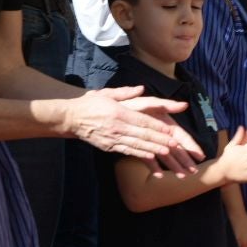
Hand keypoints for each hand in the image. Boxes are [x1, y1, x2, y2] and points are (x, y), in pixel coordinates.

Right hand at [67, 87, 199, 171]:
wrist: (70, 119)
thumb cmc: (89, 104)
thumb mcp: (105, 93)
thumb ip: (124, 92)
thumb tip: (141, 89)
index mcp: (119, 112)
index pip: (142, 121)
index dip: (157, 127)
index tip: (170, 130)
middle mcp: (117, 127)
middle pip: (143, 135)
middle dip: (160, 140)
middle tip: (175, 145)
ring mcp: (113, 138)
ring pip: (138, 145)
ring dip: (154, 149)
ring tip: (168, 152)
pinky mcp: (109, 146)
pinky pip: (128, 151)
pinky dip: (140, 154)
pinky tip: (151, 157)